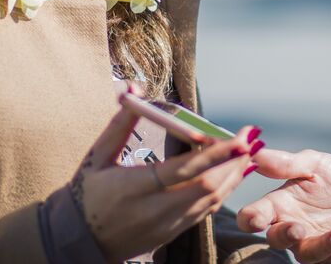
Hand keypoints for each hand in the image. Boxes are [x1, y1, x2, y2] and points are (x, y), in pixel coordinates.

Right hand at [78, 86, 256, 261]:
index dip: (215, 155)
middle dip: (233, 162)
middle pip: (206, 186)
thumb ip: (120, 123)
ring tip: (249, 152)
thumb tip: (134, 88)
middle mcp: (154, 210)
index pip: (182, 170)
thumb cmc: (86, 193)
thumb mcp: (98, 156)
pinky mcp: (172, 233)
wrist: (79, 241)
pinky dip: (223, 191)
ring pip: (210, 200)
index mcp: (134, 188)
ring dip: (233, 176)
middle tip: (251, 139)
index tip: (238, 139)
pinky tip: (235, 174)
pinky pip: (205, 211)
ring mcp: (166, 225)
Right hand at [237, 149, 330, 262]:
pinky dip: (330, 246)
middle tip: (295, 228)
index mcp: (281, 203)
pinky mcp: (327, 255)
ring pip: (299, 252)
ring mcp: (309, 243)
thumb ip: (287, 162)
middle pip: (274, 239)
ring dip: (313, 245)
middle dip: (281, 236)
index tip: (255, 218)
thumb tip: (255, 153)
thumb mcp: (316, 164)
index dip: (249, 219)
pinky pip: (323, 256)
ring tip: (330, 233)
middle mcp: (291, 226)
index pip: (254, 215)